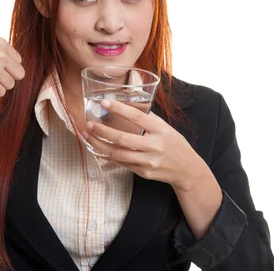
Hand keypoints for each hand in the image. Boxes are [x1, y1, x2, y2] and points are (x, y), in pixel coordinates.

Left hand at [82, 98, 205, 190]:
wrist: (187, 169)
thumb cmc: (174, 143)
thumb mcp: (165, 127)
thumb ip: (147, 117)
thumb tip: (126, 103)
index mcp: (160, 130)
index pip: (137, 117)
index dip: (119, 109)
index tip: (104, 102)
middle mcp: (154, 146)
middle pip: (123, 138)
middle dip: (103, 131)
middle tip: (89, 123)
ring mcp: (148, 161)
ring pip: (118, 154)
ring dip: (99, 144)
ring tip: (87, 135)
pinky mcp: (143, 172)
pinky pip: (121, 163)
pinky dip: (106, 155)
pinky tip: (96, 148)